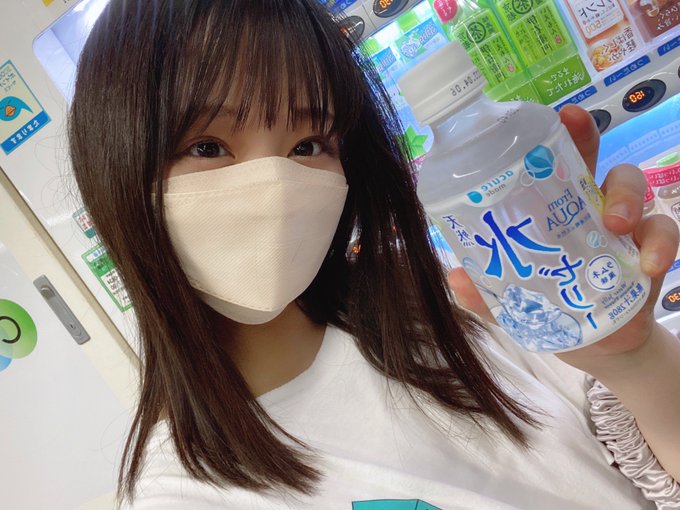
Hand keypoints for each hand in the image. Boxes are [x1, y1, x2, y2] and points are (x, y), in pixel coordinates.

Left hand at [448, 104, 679, 367]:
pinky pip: (664, 234)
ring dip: (628, 198)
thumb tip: (455, 277)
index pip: (551, 163)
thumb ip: (484, 294)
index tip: (557, 113)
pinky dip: (660, 247)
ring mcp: (622, 225)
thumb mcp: (510, 302)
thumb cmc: (547, 306)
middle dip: (589, 139)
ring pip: (633, 186)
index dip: (553, 136)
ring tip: (617, 224)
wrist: (593, 344)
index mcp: (550, 207)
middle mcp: (586, 205)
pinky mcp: (647, 250)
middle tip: (580, 131)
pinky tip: (647, 266)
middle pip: (591, 158)